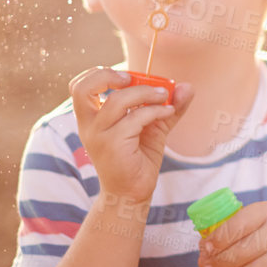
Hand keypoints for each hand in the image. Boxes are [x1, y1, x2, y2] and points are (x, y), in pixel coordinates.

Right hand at [69, 69, 194, 202]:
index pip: (79, 87)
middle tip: (134, 78)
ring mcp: (99, 136)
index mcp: (91, 118)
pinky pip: (135, 119)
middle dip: (109, 76)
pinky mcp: (113, 146)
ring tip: (165, 97)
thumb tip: (188, 86)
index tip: (126, 76)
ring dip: (146, 93)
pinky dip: (155, 111)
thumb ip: (168, 106)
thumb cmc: (138, 159)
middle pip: (83, 88)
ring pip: (118, 101)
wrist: (132, 193)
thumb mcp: (153, 127)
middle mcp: (89, 125)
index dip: (98, 74)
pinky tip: (168, 113)